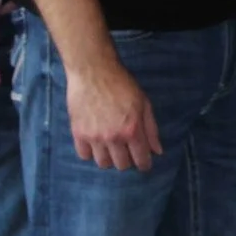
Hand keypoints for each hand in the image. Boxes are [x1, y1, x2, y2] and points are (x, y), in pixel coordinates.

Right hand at [67, 56, 162, 170]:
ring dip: (109, 159)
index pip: (141, 159)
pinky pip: (84, 155)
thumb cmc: (122, 84)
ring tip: (111, 147)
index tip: (144, 164)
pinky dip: (91, 152)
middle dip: (127, 161)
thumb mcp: (144, 103)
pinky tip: (96, 143)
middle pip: (121, 165)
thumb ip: (151, 129)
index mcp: (132, 130)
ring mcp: (94, 137)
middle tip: (127, 151)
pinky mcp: (78, 133)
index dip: (144, 164)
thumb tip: (158, 151)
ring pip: (102, 163)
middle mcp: (113, 137)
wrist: (93, 71)